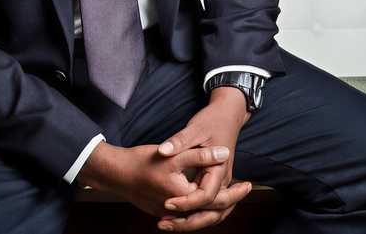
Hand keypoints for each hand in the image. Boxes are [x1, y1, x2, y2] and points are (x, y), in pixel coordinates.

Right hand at [76, 141, 233, 219]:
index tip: (249, 185)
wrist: (116, 173)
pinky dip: (202, 206)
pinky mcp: (163, 211)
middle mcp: (178, 211)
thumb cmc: (143, 162)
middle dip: (230, 201)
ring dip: (216, 206)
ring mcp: (169, 214)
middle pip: (210, 212)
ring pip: (199, 214)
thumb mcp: (175, 154)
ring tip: (232, 195)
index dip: (235, 192)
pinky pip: (188, 214)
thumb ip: (200, 155)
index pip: (216, 200)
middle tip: (245, 190)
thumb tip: (224, 152)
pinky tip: (207, 196)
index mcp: (184, 197)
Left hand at [154, 87, 252, 230]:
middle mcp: (223, 180)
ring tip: (166, 225)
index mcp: (219, 169)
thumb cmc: (212, 121)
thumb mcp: (194, 129)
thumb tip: (163, 151)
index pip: (205, 196)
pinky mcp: (214, 183)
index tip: (167, 203)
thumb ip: (178, 142)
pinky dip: (194, 215)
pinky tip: (175, 216)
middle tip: (163, 224)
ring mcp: (221, 183)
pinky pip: (208, 207)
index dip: (186, 202)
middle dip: (188, 222)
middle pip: (212, 213)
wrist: (227, 115)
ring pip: (212, 214)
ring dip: (191, 223)